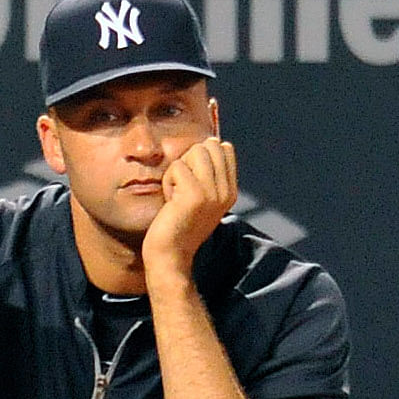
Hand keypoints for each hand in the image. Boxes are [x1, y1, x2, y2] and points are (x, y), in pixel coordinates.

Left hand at [142, 136, 237, 286]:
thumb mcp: (202, 199)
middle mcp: (226, 190)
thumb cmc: (177, 226)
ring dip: (178, 170)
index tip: (191, 183)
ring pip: (195, 151)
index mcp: (230, 190)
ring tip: (176, 194)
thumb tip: (211, 142)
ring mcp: (213, 193)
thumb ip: (209, 174)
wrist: (170, 256)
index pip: (225, 148)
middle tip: (181, 188)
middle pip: (210, 146)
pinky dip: (168, 181)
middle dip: (189, 160)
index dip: (201, 157)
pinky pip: (178, 166)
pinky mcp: (195, 195)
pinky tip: (170, 201)